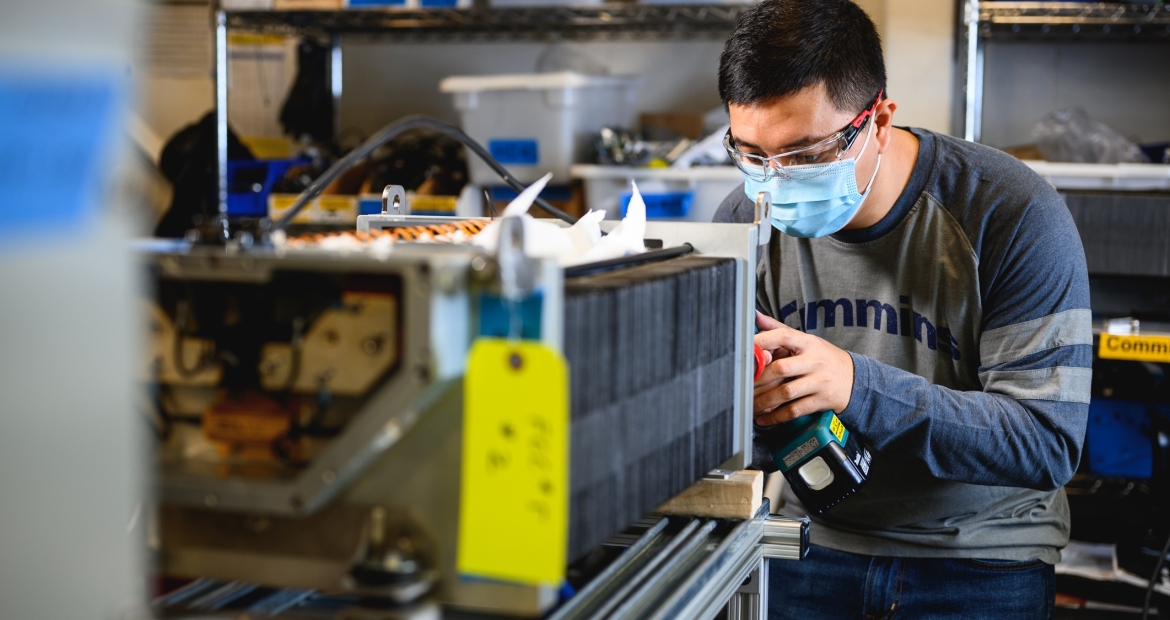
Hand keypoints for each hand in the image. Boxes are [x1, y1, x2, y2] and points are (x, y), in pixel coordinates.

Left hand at [753, 311, 854, 425]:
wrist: (855, 379)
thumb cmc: (823, 358)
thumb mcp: (806, 341)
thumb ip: (779, 329)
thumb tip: (754, 316)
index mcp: (808, 343)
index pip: (784, 336)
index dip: (762, 341)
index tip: (744, 348)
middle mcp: (814, 361)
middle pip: (781, 368)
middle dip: (758, 378)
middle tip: (742, 384)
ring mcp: (819, 382)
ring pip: (786, 392)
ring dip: (763, 400)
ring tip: (749, 404)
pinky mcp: (821, 401)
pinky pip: (794, 410)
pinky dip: (776, 417)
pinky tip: (763, 418)